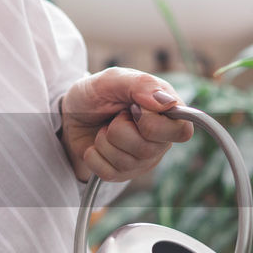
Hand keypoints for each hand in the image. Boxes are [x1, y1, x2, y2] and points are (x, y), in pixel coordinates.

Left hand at [59, 67, 193, 182]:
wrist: (70, 113)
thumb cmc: (97, 93)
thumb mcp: (113, 78)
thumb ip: (141, 84)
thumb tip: (167, 102)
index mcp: (168, 114)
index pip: (182, 132)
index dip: (153, 123)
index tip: (134, 109)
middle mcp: (160, 140)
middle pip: (147, 149)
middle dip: (119, 130)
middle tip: (115, 117)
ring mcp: (142, 160)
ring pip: (125, 162)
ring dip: (104, 141)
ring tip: (105, 128)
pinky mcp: (122, 174)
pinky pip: (107, 172)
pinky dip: (94, 156)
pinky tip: (96, 144)